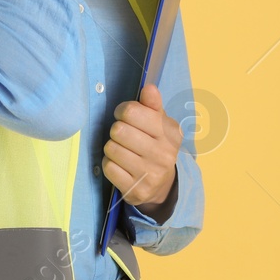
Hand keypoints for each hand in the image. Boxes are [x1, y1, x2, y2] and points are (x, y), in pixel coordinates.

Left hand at [103, 82, 181, 218]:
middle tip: (122, 135)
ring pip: (111, 149)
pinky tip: (119, 164)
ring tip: (122, 149)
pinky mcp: (135, 191)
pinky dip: (109, 163)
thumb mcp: (159, 122)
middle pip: (118, 131)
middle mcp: (163, 155)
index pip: (132, 112)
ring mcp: (150, 175)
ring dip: (111, 147)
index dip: (123, 111)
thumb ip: (152, 104)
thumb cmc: (155, 144)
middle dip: (116, 130)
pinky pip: (109, 167)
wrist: (161, 184)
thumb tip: (149, 88)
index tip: (125, 116)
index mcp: (170, 133)